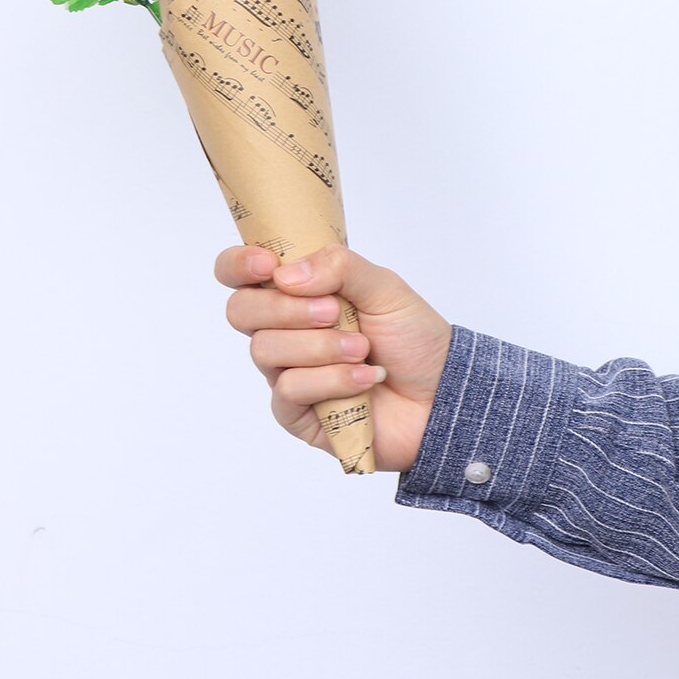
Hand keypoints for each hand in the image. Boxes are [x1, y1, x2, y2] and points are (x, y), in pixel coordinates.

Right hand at [216, 244, 452, 472]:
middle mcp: (283, 330)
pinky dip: (331, 380)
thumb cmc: (411, 337)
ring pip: (265, 350)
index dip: (238, 265)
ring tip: (362, 349)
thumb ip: (339, 266)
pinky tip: (364, 380)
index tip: (266, 265)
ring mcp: (286, 372)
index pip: (239, 273)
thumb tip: (285, 275)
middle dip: (286, 309)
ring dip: (320, 347)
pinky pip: (289, 390)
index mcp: (297, 292)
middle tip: (334, 312)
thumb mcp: (384, 287)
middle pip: (241, 311)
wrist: (441, 395)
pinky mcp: (295, 413)